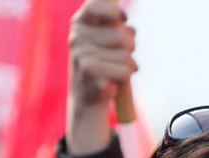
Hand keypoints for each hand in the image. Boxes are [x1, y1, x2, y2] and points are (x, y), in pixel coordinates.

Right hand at [67, 0, 136, 155]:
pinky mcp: (90, 73)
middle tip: (125, 55)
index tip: (124, 18)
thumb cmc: (103, 64)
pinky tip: (114, 81)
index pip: (95, 7)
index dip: (113, 11)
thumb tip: (131, 29)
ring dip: (130, 65)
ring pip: (125, 56)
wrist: (88, 96)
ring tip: (118, 70)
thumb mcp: (109, 42)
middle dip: (131, 47)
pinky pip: (124, 71)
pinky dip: (125, 77)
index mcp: (80, 24)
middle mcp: (77, 37)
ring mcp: (81, 55)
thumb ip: (119, 29)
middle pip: (121, 36)